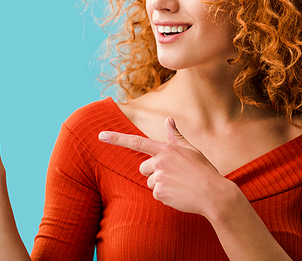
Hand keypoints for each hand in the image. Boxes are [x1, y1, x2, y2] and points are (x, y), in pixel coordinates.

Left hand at [98, 118, 234, 216]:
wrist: (214, 195)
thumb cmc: (203, 171)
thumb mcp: (191, 151)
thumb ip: (176, 136)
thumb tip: (168, 120)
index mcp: (166, 149)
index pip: (136, 141)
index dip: (117, 138)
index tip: (100, 135)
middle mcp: (160, 161)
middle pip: (143, 167)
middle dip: (154, 172)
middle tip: (174, 175)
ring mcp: (159, 177)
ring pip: (150, 181)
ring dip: (161, 184)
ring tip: (180, 185)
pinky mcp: (159, 192)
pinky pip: (155, 194)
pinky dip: (165, 196)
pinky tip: (179, 194)